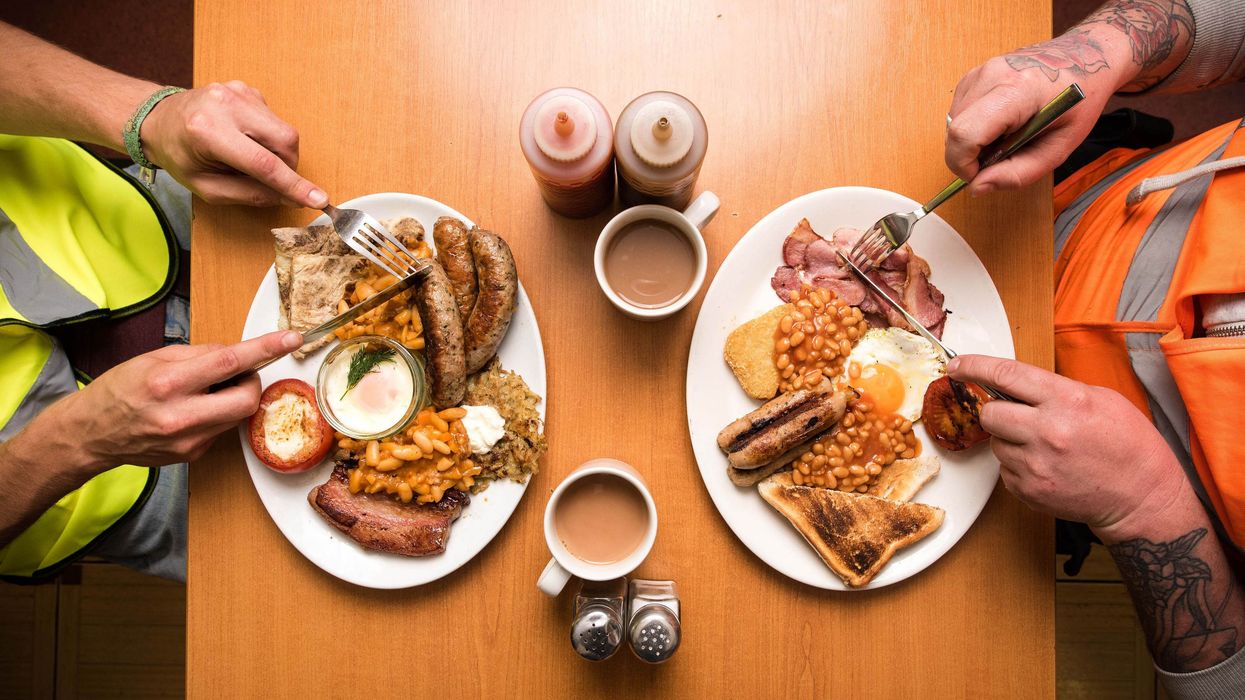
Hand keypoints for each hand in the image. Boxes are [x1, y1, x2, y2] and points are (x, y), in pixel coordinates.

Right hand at [61, 330, 302, 468]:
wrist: (90, 434)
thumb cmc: (119, 390)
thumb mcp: (154, 359)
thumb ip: (200, 355)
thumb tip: (235, 353)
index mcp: (168, 383)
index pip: (229, 362)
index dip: (265, 349)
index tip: (291, 339)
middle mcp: (181, 415)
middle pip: (247, 398)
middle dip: (251, 382)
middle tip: (236, 375)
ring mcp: (188, 440)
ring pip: (238, 415)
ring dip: (233, 398)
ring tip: (204, 392)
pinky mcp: (193, 455)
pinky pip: (221, 429)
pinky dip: (217, 415)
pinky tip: (192, 412)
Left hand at [140, 81, 327, 207]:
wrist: (158, 120)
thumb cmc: (179, 156)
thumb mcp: (206, 188)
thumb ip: (248, 195)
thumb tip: (287, 198)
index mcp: (208, 132)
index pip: (263, 163)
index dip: (294, 185)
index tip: (318, 199)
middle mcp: (225, 105)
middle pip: (284, 140)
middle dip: (289, 167)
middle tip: (275, 181)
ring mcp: (238, 92)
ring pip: (284, 130)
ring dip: (278, 153)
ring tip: (250, 157)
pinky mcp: (247, 89)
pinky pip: (274, 120)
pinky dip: (268, 137)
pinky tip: (246, 139)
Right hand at [944, 33, 1120, 194]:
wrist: (1086, 59)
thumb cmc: (1079, 102)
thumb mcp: (1059, 148)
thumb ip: (1019, 173)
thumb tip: (978, 186)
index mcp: (1017, 91)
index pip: (965, 134)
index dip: (963, 164)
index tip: (980, 175)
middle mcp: (992, 75)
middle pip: (955, 131)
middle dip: (968, 155)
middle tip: (1001, 156)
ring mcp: (980, 71)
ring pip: (953, 123)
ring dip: (971, 141)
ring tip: (1004, 137)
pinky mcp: (974, 74)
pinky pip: (958, 112)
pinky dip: (972, 126)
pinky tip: (999, 124)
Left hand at [947, 355, 1185, 534]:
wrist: (1142, 497)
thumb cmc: (1128, 445)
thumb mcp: (1101, 398)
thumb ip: (1055, 389)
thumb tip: (1014, 384)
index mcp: (1066, 401)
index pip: (1006, 374)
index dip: (974, 366)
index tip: (958, 365)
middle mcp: (1047, 432)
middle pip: (989, 413)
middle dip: (995, 410)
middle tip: (1015, 415)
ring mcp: (1035, 465)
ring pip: (995, 443)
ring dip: (1010, 440)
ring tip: (1044, 446)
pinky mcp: (1028, 490)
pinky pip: (1005, 469)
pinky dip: (1019, 465)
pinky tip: (1047, 466)